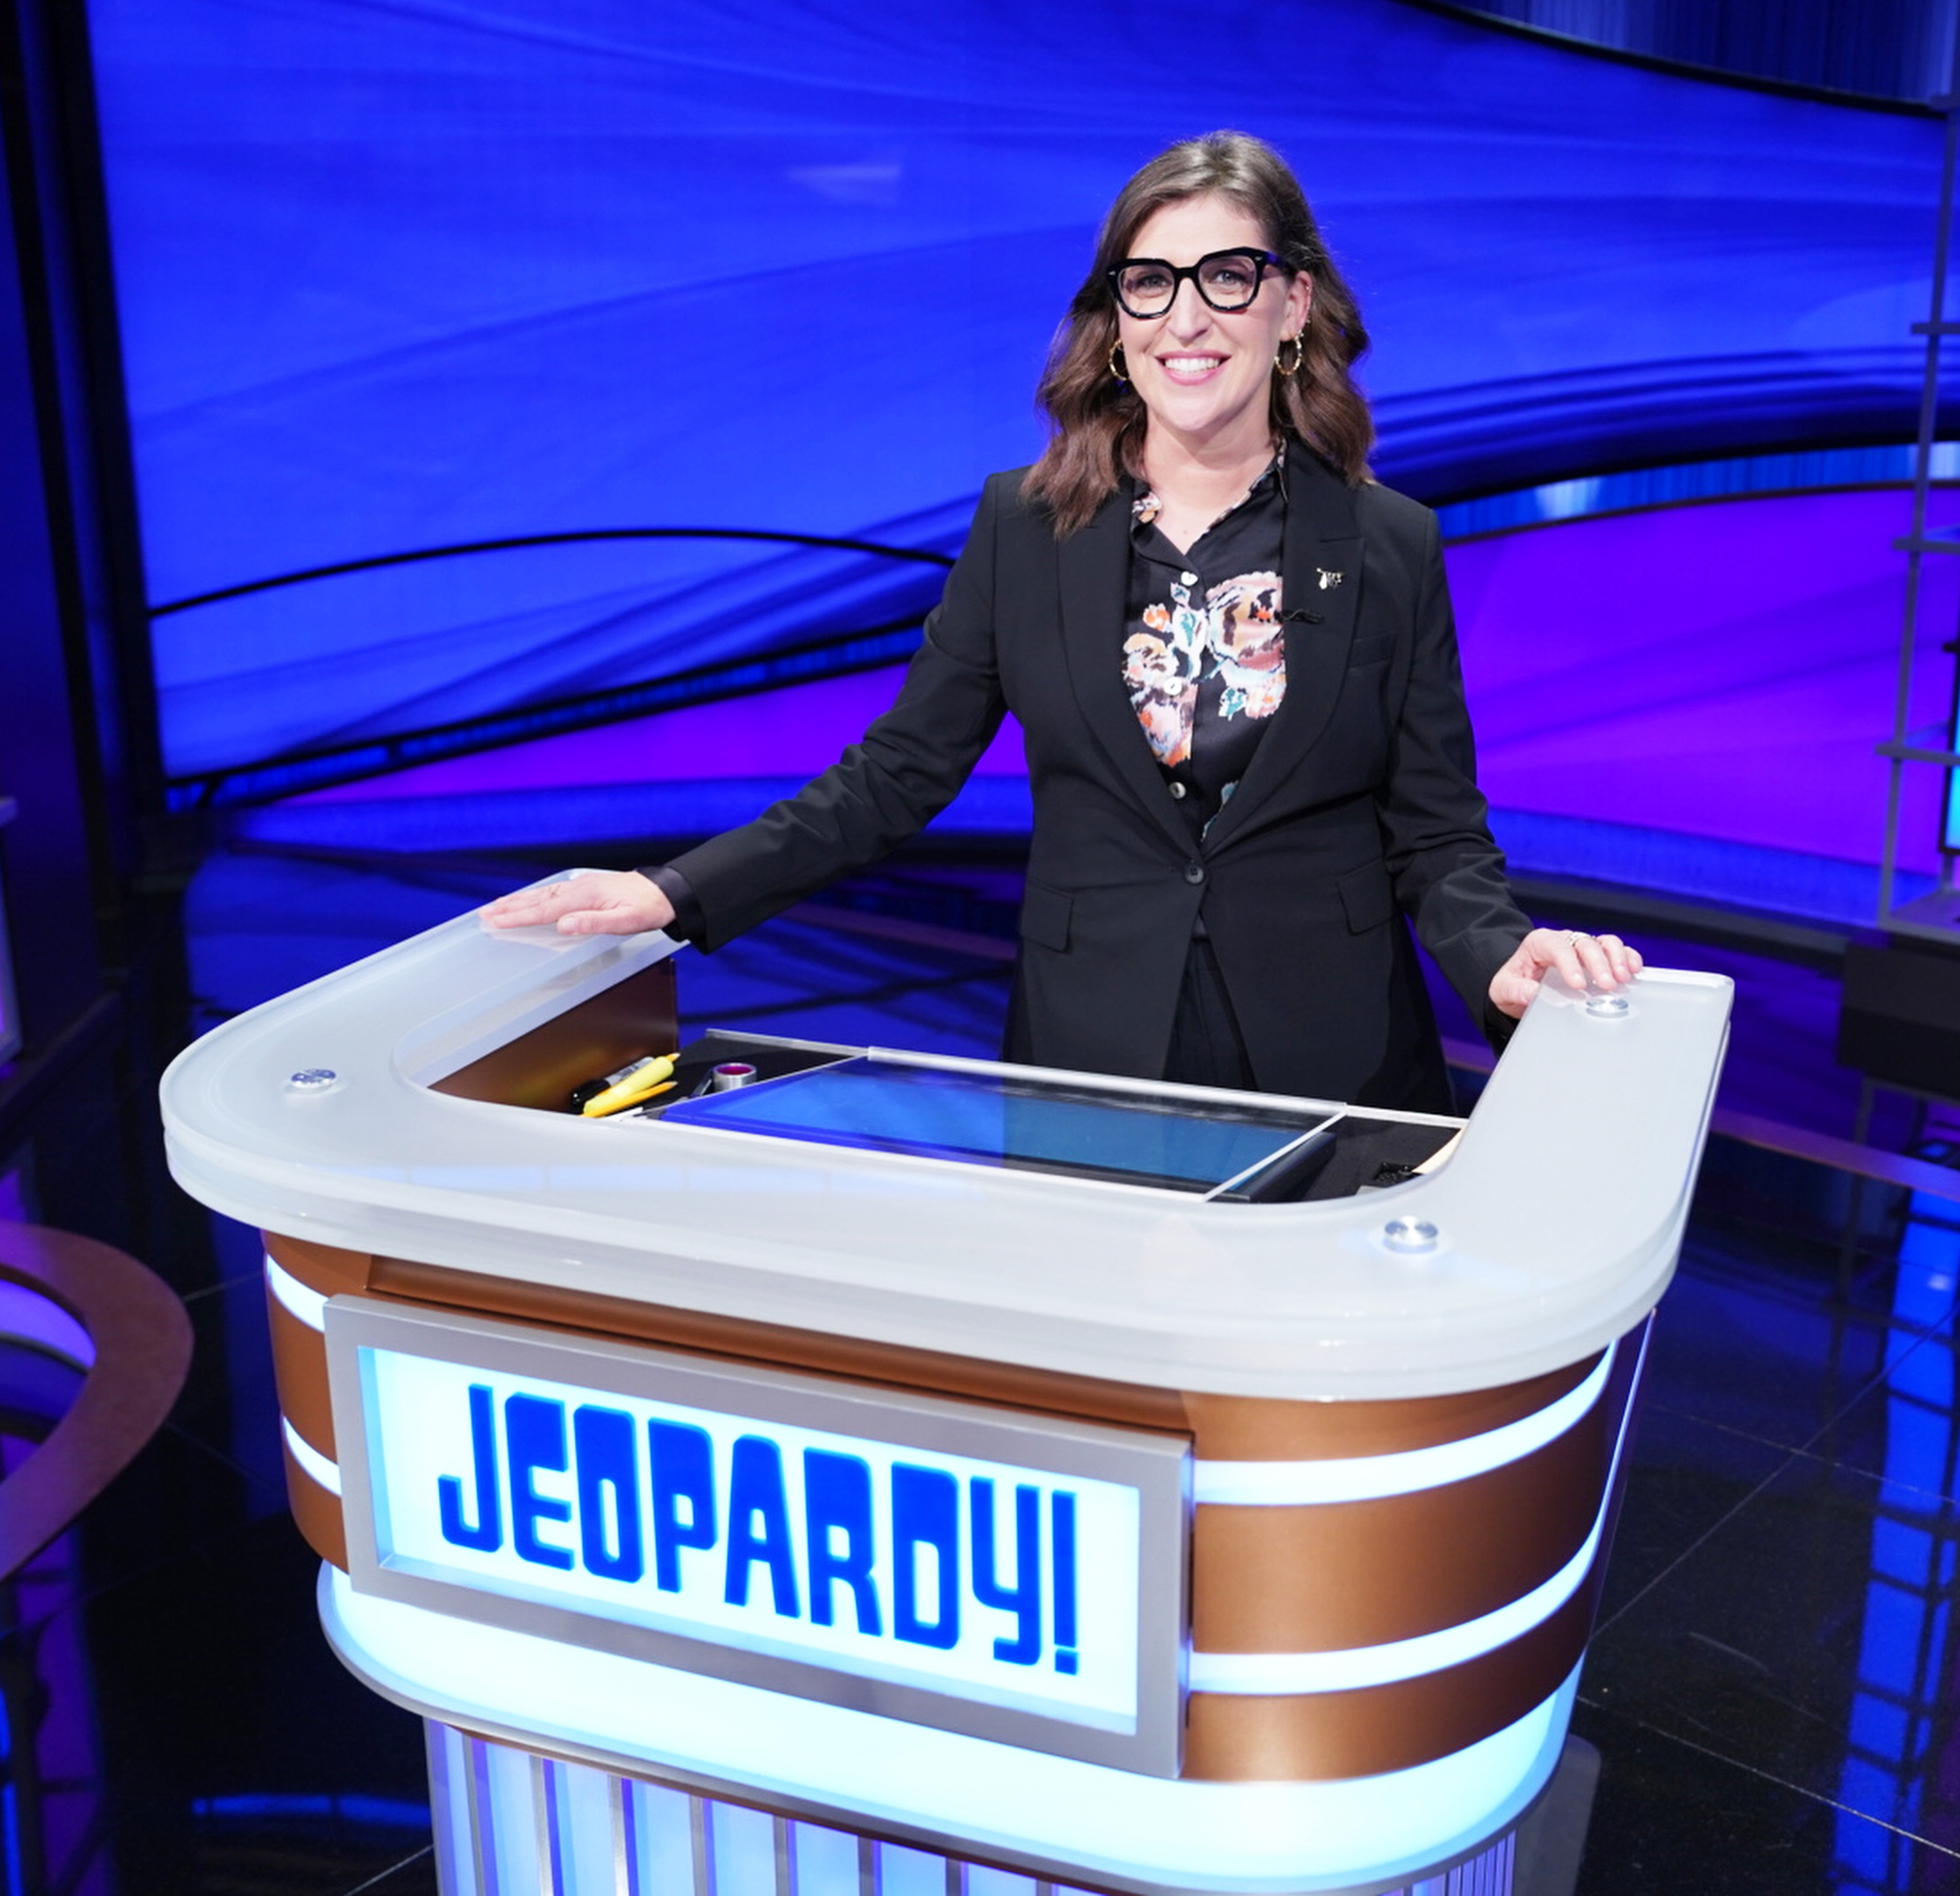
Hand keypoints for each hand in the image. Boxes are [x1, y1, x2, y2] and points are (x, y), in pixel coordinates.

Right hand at [482, 870, 674, 936]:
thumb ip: (594, 923)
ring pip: (543, 894)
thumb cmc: (648, 908)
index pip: (544, 910)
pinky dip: (536, 896)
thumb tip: (564, 925)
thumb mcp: (625, 921)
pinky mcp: (587, 887)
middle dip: (509, 907)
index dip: (518, 917)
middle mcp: (579, 888)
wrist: (666, 892)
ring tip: (497, 906)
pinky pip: (553, 892)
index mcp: (584, 897)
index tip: (495, 921)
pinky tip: (530, 899)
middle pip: (537, 900)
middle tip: (484, 914)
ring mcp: (582, 886)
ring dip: (519, 901)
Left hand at [1488, 927, 1642, 1020]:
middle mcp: (1563, 940)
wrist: (1519, 982)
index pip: (1558, 948)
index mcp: (1539, 943)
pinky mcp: (1596, 955)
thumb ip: (1517, 990)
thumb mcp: (1504, 989)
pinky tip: (1634, 971)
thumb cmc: (1513, 983)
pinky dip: (1627, 957)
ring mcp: (1581, 946)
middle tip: (1607, 986)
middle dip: (1599, 964)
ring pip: (1604, 942)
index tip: (1579, 985)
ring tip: (1624, 978)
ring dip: (1617, 958)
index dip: (1570, 964)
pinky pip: (1616, 950)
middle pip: (1585, 944)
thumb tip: (1532, 993)